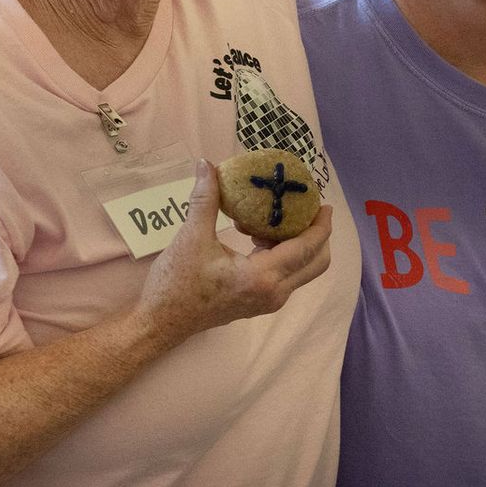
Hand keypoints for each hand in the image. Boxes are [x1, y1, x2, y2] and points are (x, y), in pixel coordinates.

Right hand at [135, 161, 334, 343]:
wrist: (161, 322)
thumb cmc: (175, 283)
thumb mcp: (190, 237)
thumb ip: (204, 199)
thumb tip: (206, 164)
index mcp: (262, 277)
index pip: (306, 248)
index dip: (320, 226)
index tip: (324, 204)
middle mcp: (274, 293)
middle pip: (316, 263)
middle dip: (318, 236)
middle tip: (309, 209)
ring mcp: (269, 301)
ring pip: (303, 270)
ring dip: (298, 244)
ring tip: (271, 220)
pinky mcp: (261, 302)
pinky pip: (287, 276)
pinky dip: (284, 255)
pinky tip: (256, 236)